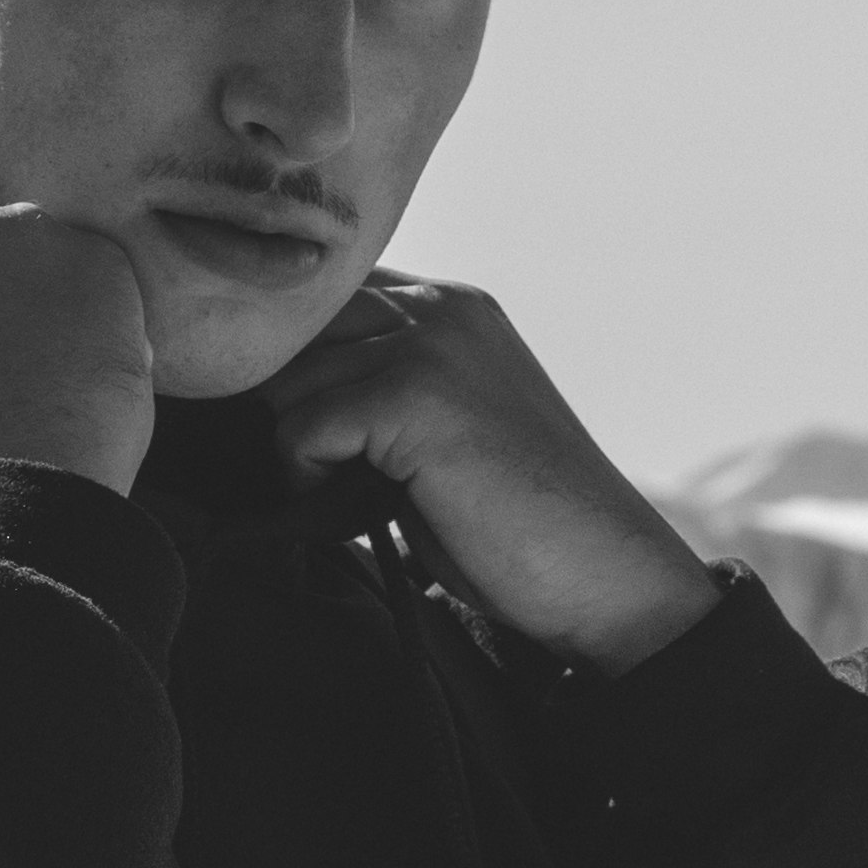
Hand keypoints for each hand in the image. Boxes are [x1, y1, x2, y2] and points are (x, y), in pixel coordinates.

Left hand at [261, 275, 720, 672]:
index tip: (293, 421)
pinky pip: (302, 426)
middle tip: (310, 466)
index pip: (324, 294)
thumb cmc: (515, 519)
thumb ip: (379, 382)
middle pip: (294, 327)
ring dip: (296, 444)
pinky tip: (349, 506)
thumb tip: (267, 383)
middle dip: (281, 398)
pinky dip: (306, 478)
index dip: (290, 357)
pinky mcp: (415, 397)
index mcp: (451, 305)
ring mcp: (431, 346)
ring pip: (288, 377)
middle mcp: (441, 306)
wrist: (600, 573)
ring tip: (340, 490)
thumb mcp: (444, 424)